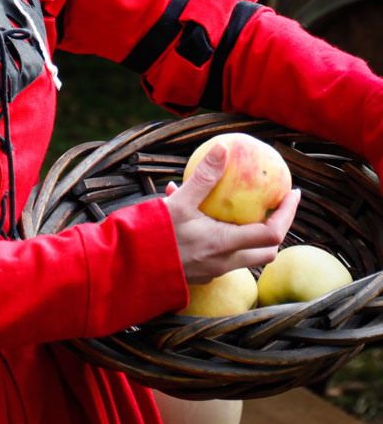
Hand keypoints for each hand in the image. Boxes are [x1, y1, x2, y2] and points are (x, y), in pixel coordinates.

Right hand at [164, 141, 300, 286]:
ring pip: (246, 256)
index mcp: (225, 244)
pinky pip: (223, 256)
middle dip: (277, 229)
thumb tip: (223, 149)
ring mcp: (213, 272)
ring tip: (241, 210)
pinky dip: (225, 238)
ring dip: (251, 235)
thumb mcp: (179, 202)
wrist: (129, 268)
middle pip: (266, 251)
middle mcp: (224, 262)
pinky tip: (202, 218)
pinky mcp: (200, 274)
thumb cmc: (155, 235)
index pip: (272, 233)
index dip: (287, 214)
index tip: (292, 194)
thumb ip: (203, 177)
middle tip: (275, 206)